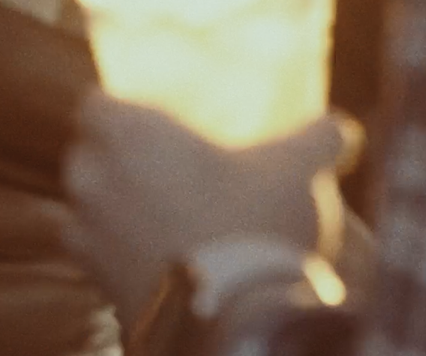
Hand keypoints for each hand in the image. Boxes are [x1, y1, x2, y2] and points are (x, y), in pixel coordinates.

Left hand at [63, 94, 357, 318]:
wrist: (234, 321)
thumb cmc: (257, 227)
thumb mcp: (298, 170)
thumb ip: (317, 139)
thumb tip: (341, 129)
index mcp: (126, 132)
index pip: (94, 105)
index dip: (123, 115)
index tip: (156, 130)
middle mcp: (90, 176)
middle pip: (90, 155)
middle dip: (120, 162)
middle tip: (169, 177)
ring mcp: (84, 230)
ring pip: (85, 206)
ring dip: (112, 208)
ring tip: (162, 221)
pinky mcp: (91, 279)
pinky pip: (90, 253)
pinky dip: (112, 252)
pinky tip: (152, 257)